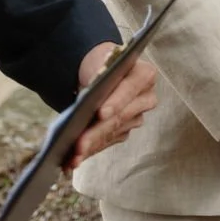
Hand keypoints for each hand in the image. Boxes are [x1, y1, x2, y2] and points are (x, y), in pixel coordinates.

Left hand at [64, 42, 157, 169]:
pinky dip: (90, 150)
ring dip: (92, 146)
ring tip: (73, 156)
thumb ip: (101, 73)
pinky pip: (107, 143)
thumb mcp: (100, 61)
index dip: (115, 102)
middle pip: (120, 117)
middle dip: (97, 132)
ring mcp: (136, 117)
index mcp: (145, 75)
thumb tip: (92, 90)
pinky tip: (74, 159)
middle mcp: (146, 98)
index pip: (129, 89)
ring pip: (112, 134)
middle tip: (79, 145)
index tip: (101, 114)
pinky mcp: (125, 131)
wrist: (100, 71)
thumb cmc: (101, 63)